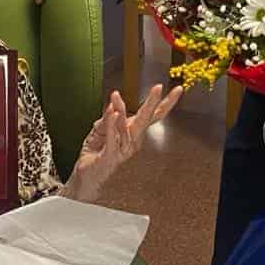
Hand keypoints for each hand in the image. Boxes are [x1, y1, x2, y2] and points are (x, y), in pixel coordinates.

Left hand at [62, 86, 182, 202]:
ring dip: (121, 111)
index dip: (165, 103)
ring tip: (116, 96)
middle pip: (145, 120)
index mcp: (132, 132)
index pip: (151, 115)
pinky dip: (112, 126)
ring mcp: (123, 150)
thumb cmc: (96, 152)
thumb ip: (107, 118)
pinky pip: (113, 140)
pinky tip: (113, 113)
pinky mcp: (111, 157)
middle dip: (152, 103)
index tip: (177, 89)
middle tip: (158, 88)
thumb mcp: (100, 129)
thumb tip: (113, 105)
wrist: (87, 176)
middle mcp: (132, 141)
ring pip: (127, 128)